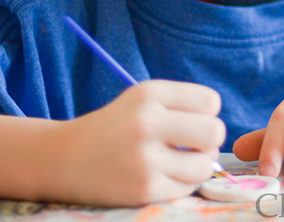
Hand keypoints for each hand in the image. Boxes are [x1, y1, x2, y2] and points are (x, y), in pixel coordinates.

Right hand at [55, 80, 224, 205]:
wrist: (62, 158)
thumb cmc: (114, 126)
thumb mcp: (142, 99)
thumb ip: (181, 104)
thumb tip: (220, 129)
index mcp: (149, 93)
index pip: (210, 101)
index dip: (207, 113)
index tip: (191, 120)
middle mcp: (146, 122)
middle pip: (215, 131)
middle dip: (210, 140)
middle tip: (194, 144)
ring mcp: (144, 158)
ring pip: (205, 164)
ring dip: (199, 165)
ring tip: (181, 161)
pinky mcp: (142, 189)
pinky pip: (187, 187)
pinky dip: (181, 183)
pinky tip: (164, 175)